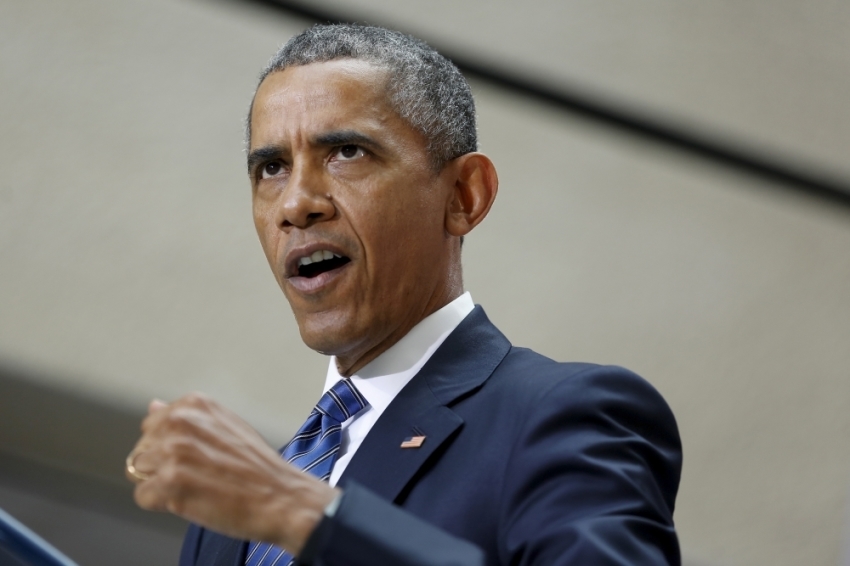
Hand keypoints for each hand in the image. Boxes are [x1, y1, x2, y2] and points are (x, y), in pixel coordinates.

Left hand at [126, 393, 336, 554]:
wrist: (280, 497)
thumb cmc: (258, 466)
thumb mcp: (225, 426)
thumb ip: (188, 417)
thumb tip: (153, 405)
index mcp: (194, 405)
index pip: (152, 425)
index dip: (169, 446)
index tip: (194, 456)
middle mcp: (180, 422)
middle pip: (141, 449)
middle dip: (159, 465)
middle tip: (196, 475)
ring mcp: (173, 452)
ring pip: (137, 472)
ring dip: (160, 484)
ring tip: (193, 487)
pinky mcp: (170, 483)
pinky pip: (143, 496)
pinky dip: (162, 504)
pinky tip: (190, 500)